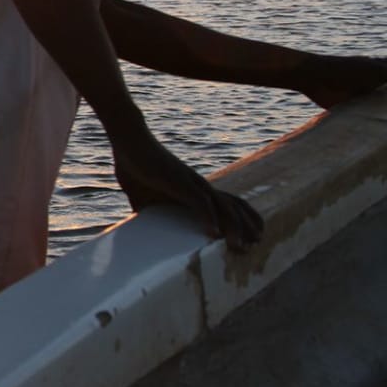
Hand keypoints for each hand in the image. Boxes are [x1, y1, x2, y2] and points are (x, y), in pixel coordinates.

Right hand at [112, 130, 263, 250]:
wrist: (128, 140)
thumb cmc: (134, 165)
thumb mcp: (141, 194)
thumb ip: (144, 207)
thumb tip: (138, 221)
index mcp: (195, 188)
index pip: (229, 203)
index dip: (243, 220)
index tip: (250, 238)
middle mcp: (200, 185)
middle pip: (234, 206)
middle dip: (248, 226)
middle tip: (257, 244)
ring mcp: (192, 183)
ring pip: (223, 207)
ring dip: (234, 228)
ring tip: (239, 246)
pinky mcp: (180, 182)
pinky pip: (200, 203)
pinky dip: (209, 219)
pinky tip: (213, 235)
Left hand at [292, 51, 386, 108]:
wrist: (313, 78)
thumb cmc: (346, 71)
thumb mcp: (378, 73)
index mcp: (380, 67)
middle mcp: (373, 79)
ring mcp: (363, 91)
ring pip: (382, 95)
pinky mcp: (352, 105)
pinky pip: (367, 111)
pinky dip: (376, 115)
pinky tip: (382, 123)